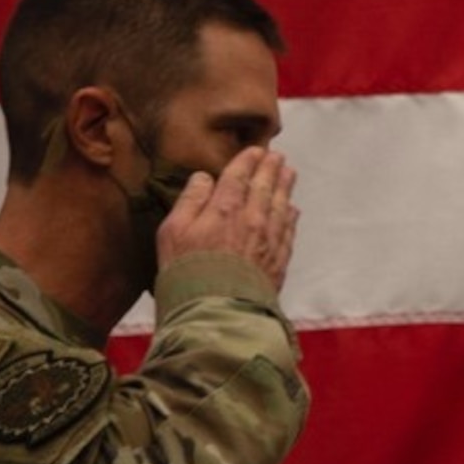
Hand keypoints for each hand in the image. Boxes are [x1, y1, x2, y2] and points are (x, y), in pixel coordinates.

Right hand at [157, 148, 300, 290]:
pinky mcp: (278, 261)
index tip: (255, 151)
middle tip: (278, 157)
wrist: (215, 313)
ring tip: (289, 173)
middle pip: (264, 187)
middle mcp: (251, 220)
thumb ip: (190, 201)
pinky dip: (290, 216)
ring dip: (285, 187)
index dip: (247, 161)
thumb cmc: (185, 272)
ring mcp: (268, 240)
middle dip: (271, 169)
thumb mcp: (172, 232)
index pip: (238, 177)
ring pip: (280, 206)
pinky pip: (288, 231)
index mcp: (223, 209)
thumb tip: (204, 177)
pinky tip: (291, 210)